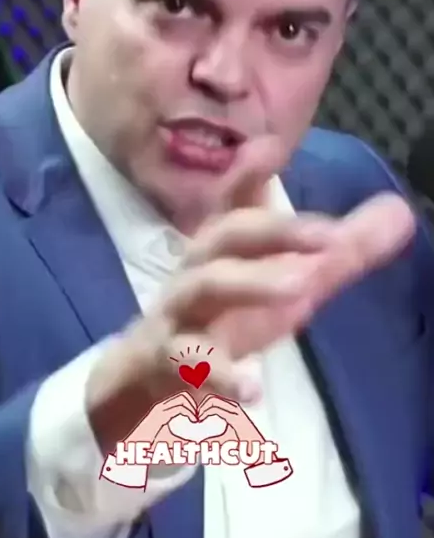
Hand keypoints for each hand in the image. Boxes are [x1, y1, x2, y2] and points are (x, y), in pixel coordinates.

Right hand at [86, 138, 415, 453]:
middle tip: (330, 238)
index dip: (251, 173)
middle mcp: (198, 269)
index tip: (272, 146)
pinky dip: (218, 376)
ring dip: (250, 283)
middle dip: (274, 228)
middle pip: (225, 234)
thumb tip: (400, 212)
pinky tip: (252, 390)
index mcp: (223, 249)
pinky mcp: (164, 362)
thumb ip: (339, 255)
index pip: (237, 202)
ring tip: (304, 289)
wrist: (138, 377)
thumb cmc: (217, 320)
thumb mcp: (280, 288)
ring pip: (203, 287)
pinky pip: (186, 365)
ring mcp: (177, 313)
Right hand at [128, 391, 197, 442]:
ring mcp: (160, 409)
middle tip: (198, 419)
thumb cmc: (150, 447)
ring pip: (183, 398)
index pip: (182, 397)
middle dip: (194, 405)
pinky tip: (192, 422)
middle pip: (184, 395)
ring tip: (196, 420)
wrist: (135, 450)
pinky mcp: (160, 415)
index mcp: (163, 410)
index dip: (192, 406)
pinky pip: (179, 408)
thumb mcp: (171, 441)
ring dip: (192, 408)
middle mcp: (161, 406)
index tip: (197, 419)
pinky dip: (189, 413)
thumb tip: (197, 444)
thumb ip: (182, 440)